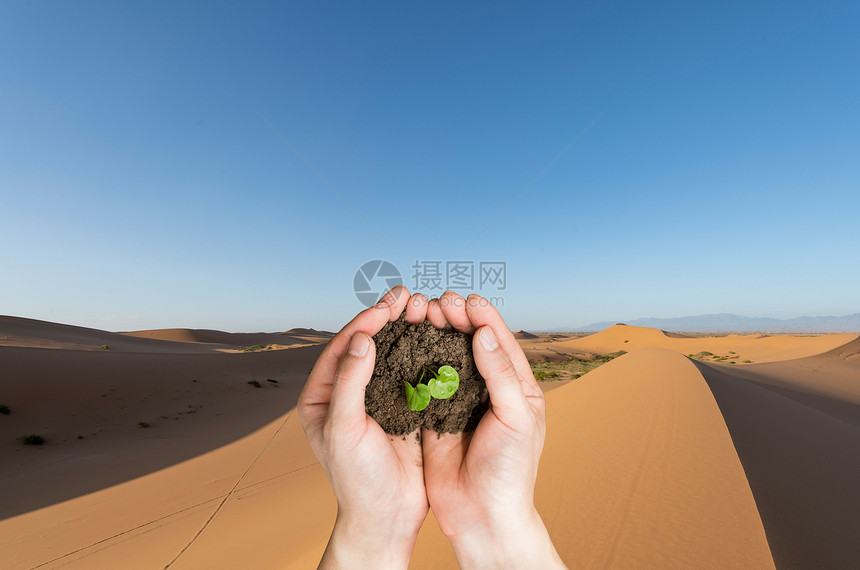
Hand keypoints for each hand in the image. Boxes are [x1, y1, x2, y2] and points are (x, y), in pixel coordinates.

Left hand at [297, 286, 425, 568]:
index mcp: (320, 395)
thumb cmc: (356, 479)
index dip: (364, 323)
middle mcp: (345, 392)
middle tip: (407, 295)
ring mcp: (374, 399)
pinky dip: (422, 353)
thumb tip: (360, 339)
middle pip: (366, 345)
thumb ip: (349, 383)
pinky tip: (437, 336)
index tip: (386, 305)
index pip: (342, 348)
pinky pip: (409, 373)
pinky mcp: (399, 409)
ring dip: (406, 331)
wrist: (385, 517)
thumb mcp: (345, 429)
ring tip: (423, 307)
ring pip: (389, 355)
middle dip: (386, 318)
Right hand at [420, 291, 565, 568]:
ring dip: (434, 335)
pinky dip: (416, 361)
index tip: (466, 300)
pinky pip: (425, 383)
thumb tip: (484, 333)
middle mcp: (489, 389)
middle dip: (456, 320)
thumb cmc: (511, 471)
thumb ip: (501, 375)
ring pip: (446, 357)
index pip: (500, 343)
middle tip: (438, 302)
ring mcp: (461, 401)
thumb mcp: (515, 418)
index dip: (484, 318)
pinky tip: (405, 343)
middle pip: (471, 344)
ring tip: (421, 313)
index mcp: (518, 387)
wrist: (482, 515)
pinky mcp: (436, 415)